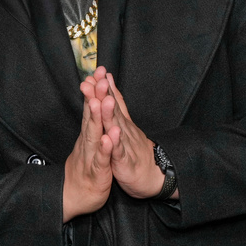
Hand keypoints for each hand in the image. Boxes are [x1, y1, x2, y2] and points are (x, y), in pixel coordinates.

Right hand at [62, 81, 114, 221]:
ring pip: (94, 134)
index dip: (95, 90)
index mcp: (89, 134)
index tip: (98, 71)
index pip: (92, 108)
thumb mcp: (89, 141)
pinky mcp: (97, 172)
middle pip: (91, 116)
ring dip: (97, 117)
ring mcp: (91, 155)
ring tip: (101, 101)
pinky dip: (105, 148)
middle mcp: (87, 141)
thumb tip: (92, 100)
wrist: (74, 196)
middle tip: (97, 78)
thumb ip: (91, 121)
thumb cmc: (84, 168)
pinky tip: (109, 138)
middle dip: (95, 96)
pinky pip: (101, 159)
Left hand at [83, 67, 171, 199]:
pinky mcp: (125, 161)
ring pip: (116, 128)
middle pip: (112, 110)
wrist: (150, 173)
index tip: (95, 72)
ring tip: (104, 101)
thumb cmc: (134, 147)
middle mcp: (123, 129)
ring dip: (110, 114)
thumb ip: (117, 100)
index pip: (110, 100)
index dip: (102, 86)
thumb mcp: (124, 121)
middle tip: (97, 80)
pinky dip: (115, 143)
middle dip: (104, 95)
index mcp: (120, 120)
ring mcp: (125, 144)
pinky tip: (111, 135)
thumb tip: (109, 78)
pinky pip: (119, 152)